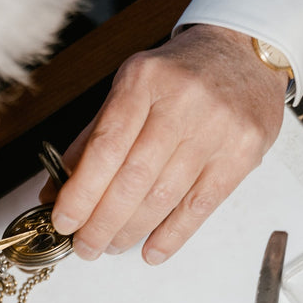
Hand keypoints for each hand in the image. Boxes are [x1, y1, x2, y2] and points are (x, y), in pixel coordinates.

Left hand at [40, 24, 287, 264]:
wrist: (245, 52)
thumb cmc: (180, 76)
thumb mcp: (131, 89)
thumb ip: (94, 137)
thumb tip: (57, 190)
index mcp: (144, 82)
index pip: (105, 148)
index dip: (80, 193)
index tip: (63, 221)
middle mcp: (182, 103)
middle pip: (133, 179)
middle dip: (102, 222)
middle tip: (85, 246)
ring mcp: (216, 129)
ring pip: (163, 197)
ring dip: (130, 231)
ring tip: (111, 245)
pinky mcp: (242, 154)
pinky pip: (199, 207)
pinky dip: (171, 236)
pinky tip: (151, 251)